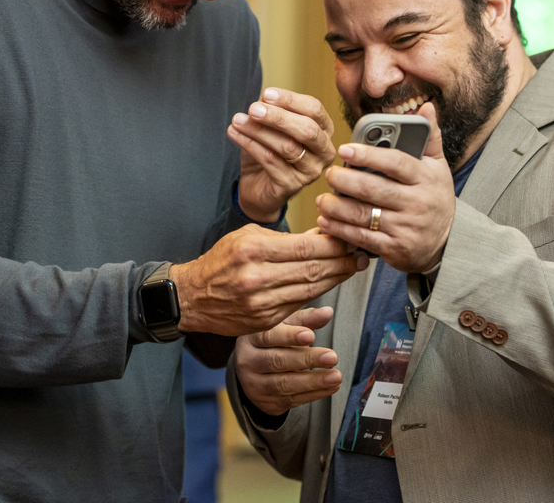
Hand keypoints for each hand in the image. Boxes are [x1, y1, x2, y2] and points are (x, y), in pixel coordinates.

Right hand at [170, 226, 366, 335]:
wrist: (193, 296)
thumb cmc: (221, 260)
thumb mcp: (248, 237)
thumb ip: (285, 237)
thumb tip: (321, 233)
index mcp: (253, 250)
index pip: (305, 247)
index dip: (333, 245)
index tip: (349, 240)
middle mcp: (257, 278)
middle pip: (313, 269)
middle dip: (341, 262)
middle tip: (360, 255)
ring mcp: (261, 303)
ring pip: (311, 289)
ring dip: (336, 278)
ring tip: (351, 268)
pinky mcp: (264, 321)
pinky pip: (299, 304)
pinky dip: (318, 293)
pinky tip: (329, 282)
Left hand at [230, 88, 336, 221]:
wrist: (258, 186)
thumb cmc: (268, 151)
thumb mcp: (270, 126)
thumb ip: (271, 111)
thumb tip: (263, 99)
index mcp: (324, 130)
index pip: (314, 109)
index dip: (290, 100)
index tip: (266, 94)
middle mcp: (324, 151)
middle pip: (307, 129)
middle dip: (278, 117)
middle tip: (253, 108)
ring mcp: (311, 171)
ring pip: (287, 147)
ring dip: (259, 131)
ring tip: (238, 120)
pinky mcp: (293, 185)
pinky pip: (271, 161)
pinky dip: (251, 145)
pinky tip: (235, 134)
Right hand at [236, 307, 342, 416]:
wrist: (254, 370)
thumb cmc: (273, 340)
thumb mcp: (285, 325)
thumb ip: (305, 319)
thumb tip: (328, 312)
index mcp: (251, 338)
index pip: (269, 336)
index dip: (290, 336)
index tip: (311, 336)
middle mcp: (248, 362)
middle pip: (277, 361)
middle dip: (307, 360)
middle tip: (332, 357)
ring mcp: (255, 385)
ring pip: (284, 384)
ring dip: (314, 381)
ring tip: (336, 376)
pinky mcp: (267, 403)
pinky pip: (292, 400)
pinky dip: (315, 394)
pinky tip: (332, 387)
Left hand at [316, 102, 454, 273]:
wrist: (447, 241)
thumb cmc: (435, 196)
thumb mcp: (437, 166)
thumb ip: (430, 136)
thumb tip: (426, 106)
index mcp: (426, 178)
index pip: (396, 163)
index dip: (369, 155)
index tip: (345, 149)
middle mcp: (417, 203)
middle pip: (375, 189)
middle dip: (346, 181)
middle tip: (329, 174)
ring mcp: (405, 228)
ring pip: (364, 215)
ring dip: (337, 207)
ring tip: (322, 199)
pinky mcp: (395, 249)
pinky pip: (362, 238)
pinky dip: (340, 230)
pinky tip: (326, 221)